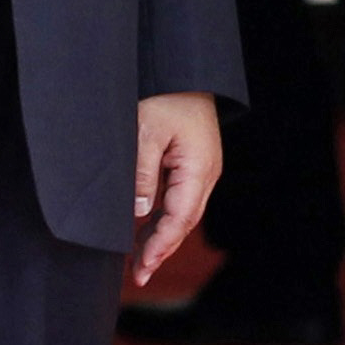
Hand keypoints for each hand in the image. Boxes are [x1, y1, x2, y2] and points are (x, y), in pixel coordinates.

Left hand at [131, 92, 220, 285]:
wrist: (183, 69)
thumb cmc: (165, 96)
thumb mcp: (146, 131)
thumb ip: (142, 173)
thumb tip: (140, 213)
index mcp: (199, 168)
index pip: (180, 218)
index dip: (160, 246)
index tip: (142, 267)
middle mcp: (206, 173)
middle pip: (184, 222)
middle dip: (161, 250)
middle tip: (138, 276)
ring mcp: (202, 169)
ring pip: (182, 213)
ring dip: (161, 237)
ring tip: (138, 262)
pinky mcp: (193, 164)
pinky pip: (179, 199)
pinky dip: (163, 218)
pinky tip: (145, 231)